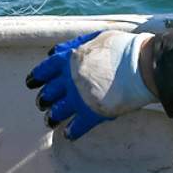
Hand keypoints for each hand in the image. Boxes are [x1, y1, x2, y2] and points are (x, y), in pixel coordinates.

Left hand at [26, 30, 156, 139]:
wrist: (142, 65)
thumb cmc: (122, 48)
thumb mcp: (95, 38)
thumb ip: (74, 45)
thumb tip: (54, 51)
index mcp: (69, 59)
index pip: (44, 70)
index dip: (35, 78)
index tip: (31, 83)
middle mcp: (69, 79)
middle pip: (48, 93)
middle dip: (43, 99)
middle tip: (43, 103)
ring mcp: (79, 98)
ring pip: (57, 112)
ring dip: (52, 117)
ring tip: (50, 121)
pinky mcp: (92, 113)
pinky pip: (77, 127)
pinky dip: (71, 132)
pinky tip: (69, 134)